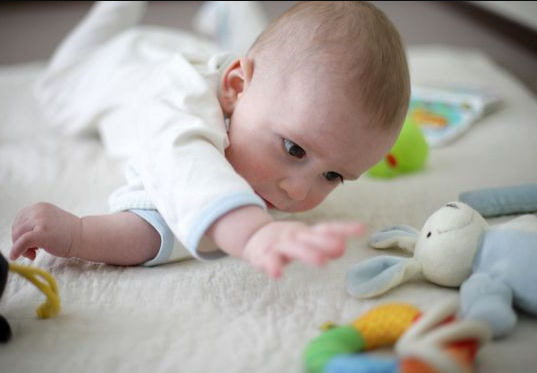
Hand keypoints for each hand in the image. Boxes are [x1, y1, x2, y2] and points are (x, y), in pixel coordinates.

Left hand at [10, 202, 80, 260]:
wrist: (84, 236)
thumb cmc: (68, 233)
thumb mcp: (48, 221)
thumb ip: (34, 223)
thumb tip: (16, 237)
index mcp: (39, 206)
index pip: (18, 220)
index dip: (20, 233)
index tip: (28, 242)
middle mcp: (38, 210)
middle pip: (16, 228)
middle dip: (19, 241)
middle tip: (33, 250)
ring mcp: (40, 221)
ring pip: (17, 236)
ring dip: (21, 247)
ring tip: (34, 252)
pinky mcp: (40, 233)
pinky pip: (21, 242)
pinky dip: (16, 250)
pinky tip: (17, 256)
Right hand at [242, 220, 364, 277]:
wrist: (253, 236)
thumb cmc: (287, 241)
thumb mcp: (306, 241)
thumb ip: (323, 244)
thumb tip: (342, 247)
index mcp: (306, 232)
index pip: (327, 228)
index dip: (343, 228)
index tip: (362, 229)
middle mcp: (294, 236)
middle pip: (311, 238)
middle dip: (325, 242)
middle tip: (341, 247)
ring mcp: (278, 245)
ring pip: (293, 248)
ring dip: (307, 253)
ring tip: (321, 261)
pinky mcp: (262, 256)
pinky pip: (268, 261)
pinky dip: (272, 266)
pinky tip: (277, 274)